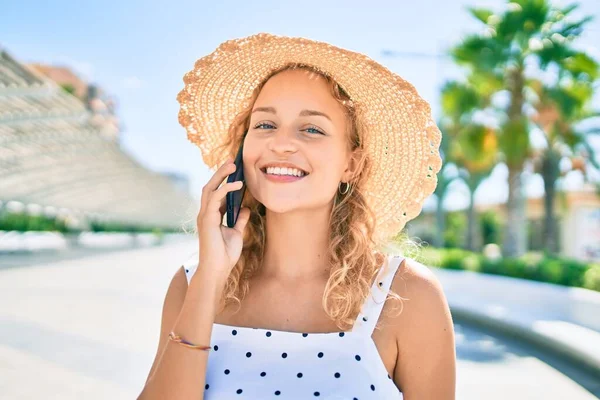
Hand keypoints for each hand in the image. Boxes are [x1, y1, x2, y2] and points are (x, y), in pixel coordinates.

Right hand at [195, 158, 250, 289]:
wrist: (218, 269)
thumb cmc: (225, 254)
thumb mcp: (236, 233)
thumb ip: (239, 220)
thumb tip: (246, 208)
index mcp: (211, 215)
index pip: (216, 192)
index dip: (224, 180)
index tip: (235, 169)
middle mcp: (205, 213)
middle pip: (210, 186)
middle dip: (220, 172)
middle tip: (232, 161)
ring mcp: (205, 215)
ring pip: (209, 188)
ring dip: (221, 175)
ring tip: (233, 165)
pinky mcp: (207, 219)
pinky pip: (215, 198)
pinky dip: (225, 189)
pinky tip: (237, 184)